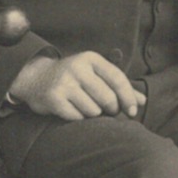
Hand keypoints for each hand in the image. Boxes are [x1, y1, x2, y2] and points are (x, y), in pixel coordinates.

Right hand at [8, 53, 146, 120]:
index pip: (117, 79)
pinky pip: (77, 117)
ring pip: (93, 110)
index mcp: (91, 59)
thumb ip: (118, 86)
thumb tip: (142, 101)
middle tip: (107, 110)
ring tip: (85, 106)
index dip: (128, 97)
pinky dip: (79, 118)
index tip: (133, 111)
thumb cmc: (74, 78)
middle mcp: (77, 68)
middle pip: (107, 98)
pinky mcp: (53, 98)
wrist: (35, 78)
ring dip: (93, 114)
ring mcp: (64, 83)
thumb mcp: (95, 74)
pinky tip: (72, 110)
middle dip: (112, 109)